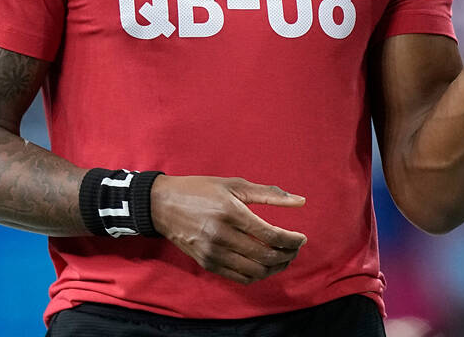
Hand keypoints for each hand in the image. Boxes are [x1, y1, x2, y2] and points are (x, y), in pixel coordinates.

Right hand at [150, 175, 306, 284]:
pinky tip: (264, 264)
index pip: (271, 235)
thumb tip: (300, 201)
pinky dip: (258, 275)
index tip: (301, 238)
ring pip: (255, 271)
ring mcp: (212, 252)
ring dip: (275, 267)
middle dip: (288, 255)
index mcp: (230, 212)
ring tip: (283, 257)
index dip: (292, 240)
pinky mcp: (207, 263)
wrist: (162, 205)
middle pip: (266, 256)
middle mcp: (221, 235)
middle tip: (295, 249)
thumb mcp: (234, 184)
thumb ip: (269, 193)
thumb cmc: (200, 190)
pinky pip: (240, 278)